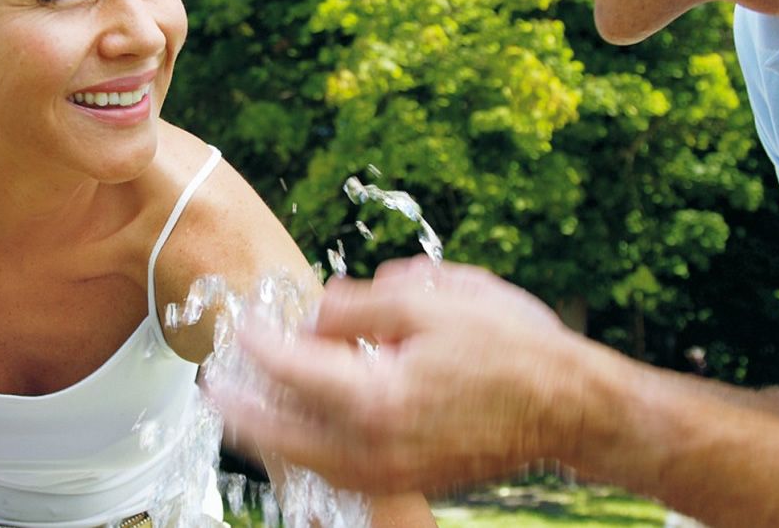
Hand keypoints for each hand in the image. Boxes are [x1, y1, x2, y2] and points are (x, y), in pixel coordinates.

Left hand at [210, 259, 616, 493]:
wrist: (569, 406)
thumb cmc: (510, 346)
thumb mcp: (430, 297)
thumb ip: (358, 303)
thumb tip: (315, 312)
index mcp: (374, 395)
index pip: (288, 367)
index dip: (257, 340)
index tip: (239, 323)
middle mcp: (372, 445)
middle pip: (277, 432)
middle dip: (239, 406)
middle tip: (210, 383)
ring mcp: (388, 472)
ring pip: (302, 461)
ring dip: (267, 434)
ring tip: (238, 409)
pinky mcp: (405, 481)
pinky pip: (335, 471)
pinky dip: (306, 451)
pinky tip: (297, 430)